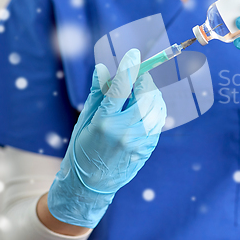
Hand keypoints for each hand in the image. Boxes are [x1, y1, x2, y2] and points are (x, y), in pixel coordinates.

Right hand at [47, 49, 166, 227]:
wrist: (89, 186)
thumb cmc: (82, 149)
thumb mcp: (84, 120)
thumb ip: (97, 94)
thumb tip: (103, 69)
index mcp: (104, 122)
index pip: (120, 87)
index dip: (129, 67)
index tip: (135, 54)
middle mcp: (124, 132)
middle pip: (146, 95)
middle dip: (145, 80)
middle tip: (140, 75)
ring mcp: (139, 142)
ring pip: (157, 108)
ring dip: (153, 94)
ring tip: (143, 91)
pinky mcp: (147, 149)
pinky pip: (158, 122)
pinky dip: (155, 110)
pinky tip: (147, 107)